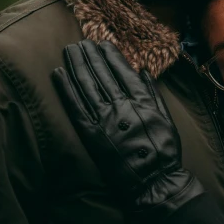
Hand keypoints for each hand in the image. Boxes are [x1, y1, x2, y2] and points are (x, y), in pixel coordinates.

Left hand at [53, 40, 203, 215]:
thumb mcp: (165, 118)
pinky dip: (65, 89)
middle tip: (81, 42)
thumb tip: (142, 71)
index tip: (102, 43)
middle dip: (89, 55)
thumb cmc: (163, 151)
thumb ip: (153, 93)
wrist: (153, 182)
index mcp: (140, 100)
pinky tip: (58, 74)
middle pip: (100, 74)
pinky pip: (74, 107)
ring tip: (69, 50)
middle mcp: (121, 105)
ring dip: (76, 65)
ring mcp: (104, 119)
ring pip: (86, 85)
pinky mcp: (90, 135)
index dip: (110, 55)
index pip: (121, 70)